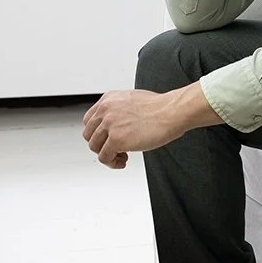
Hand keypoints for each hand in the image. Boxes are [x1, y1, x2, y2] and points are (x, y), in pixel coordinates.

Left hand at [82, 85, 219, 168]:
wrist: (172, 111)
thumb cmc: (161, 107)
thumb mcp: (132, 101)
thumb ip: (119, 110)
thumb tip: (118, 125)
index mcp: (108, 99)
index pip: (89, 120)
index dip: (98, 133)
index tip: (107, 139)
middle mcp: (105, 110)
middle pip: (89, 135)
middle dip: (101, 145)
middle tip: (115, 149)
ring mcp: (109, 125)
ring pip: (94, 147)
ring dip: (107, 155)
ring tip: (121, 156)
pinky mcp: (116, 140)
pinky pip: (104, 158)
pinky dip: (113, 163)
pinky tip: (124, 161)